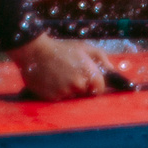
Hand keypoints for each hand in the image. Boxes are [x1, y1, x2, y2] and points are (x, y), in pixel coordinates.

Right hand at [9, 31, 123, 99]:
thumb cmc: (62, 49)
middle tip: (71, 75)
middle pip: (86, 93)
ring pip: (72, 97)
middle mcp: (78, 84)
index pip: (99, 89)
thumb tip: (112, 69)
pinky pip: (60, 99)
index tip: (91, 83)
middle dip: (81, 87)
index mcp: (88, 72)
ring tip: (60, 77)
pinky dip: (58, 93)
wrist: (35, 52)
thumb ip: (101, 58)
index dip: (96, 86)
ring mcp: (65, 92)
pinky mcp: (53, 97)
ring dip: (69, 90)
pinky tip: (53, 81)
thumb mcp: (84, 48)